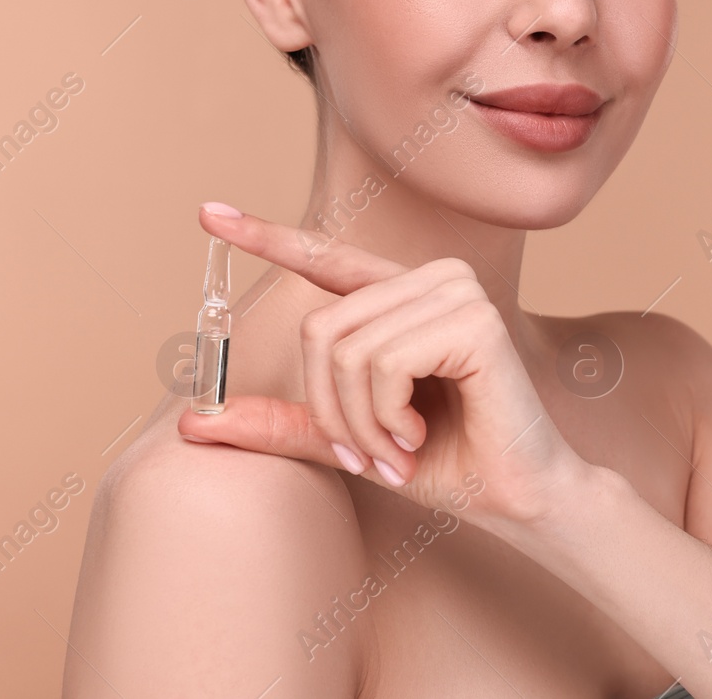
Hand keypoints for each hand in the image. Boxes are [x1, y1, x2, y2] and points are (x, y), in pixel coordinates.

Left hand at [177, 202, 587, 533]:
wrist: (518, 497)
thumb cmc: (447, 463)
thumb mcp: (350, 440)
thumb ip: (285, 423)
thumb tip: (193, 422)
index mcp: (407, 297)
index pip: (329, 259)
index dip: (268, 237)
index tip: (210, 213)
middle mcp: (435, 280)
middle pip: (321, 329)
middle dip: (332, 409)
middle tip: (370, 452)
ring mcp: (459, 293)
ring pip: (347, 350)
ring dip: (360, 421)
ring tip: (398, 447)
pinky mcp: (475, 322)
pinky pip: (383, 363)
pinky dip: (386, 415)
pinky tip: (419, 434)